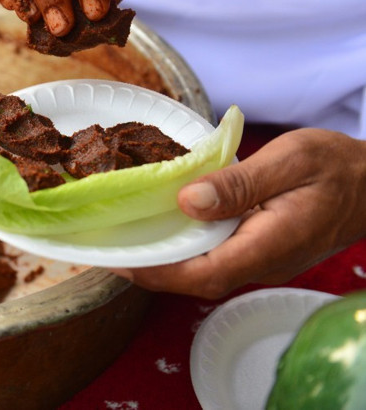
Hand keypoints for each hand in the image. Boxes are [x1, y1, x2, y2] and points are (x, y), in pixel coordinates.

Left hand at [110, 129, 365, 298]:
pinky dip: (181, 247)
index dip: (154, 272)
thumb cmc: (337, 167)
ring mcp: (260, 260)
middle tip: (103, 249)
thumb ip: (240, 183)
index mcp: (268, 245)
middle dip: (146, 270)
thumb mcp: (291, 161)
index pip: (201, 273)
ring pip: (200, 270)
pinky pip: (212, 257)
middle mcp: (261, 262)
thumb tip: (187, 200)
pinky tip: (160, 227)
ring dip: (160, 260)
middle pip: (193, 279)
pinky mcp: (258, 250)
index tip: (116, 261)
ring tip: (120, 240)